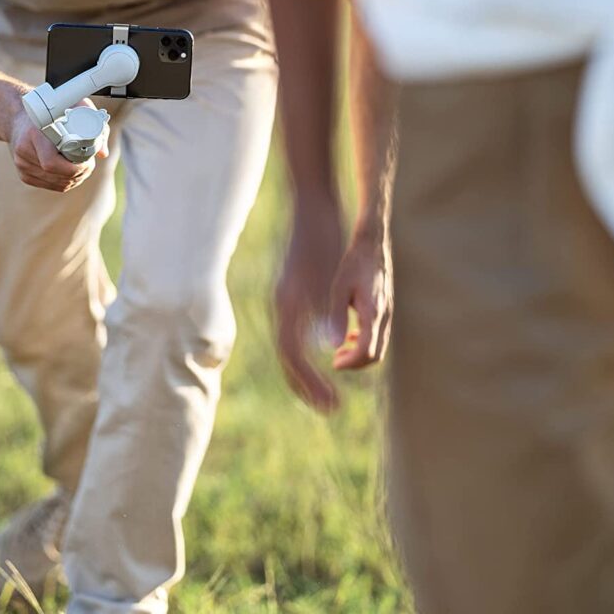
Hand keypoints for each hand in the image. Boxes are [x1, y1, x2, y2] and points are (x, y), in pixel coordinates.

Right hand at [8, 100, 107, 192]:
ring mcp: (22, 165)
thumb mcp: (72, 105)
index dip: (74, 168)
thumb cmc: (49, 110)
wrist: (17, 117)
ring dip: (73, 179)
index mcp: (33, 134)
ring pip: (55, 183)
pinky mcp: (23, 175)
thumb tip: (103, 153)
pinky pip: (49, 186)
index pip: (51, 163)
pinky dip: (63, 182)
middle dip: (79, 174)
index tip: (88, 161)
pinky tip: (70, 174)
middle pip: (56, 175)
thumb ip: (92, 122)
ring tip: (82, 168)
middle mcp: (24, 151)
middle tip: (89, 164)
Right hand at [273, 200, 342, 411]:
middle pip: (287, 356)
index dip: (311, 383)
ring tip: (329, 390)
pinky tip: (332, 352)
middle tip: (330, 408)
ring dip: (308, 371)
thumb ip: (331, 313)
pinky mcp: (291, 291)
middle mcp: (282, 304)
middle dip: (306, 386)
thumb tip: (332, 348)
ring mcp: (284, 297)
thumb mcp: (332, 277)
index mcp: (289, 304)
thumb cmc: (326, 240)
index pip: (293, 357)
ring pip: (290, 345)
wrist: (312, 206)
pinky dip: (309, 351)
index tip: (332, 403)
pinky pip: (295, 331)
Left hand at [329, 227, 392, 371]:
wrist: (373, 245)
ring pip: (380, 346)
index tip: (334, 363)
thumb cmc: (353, 264)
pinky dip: (367, 341)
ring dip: (361, 353)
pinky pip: (380, 334)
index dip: (351, 362)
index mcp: (373, 314)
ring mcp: (388, 313)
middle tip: (336, 361)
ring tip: (340, 350)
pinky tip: (351, 335)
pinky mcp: (387, 308)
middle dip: (356, 363)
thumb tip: (333, 345)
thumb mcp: (339, 289)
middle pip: (376, 355)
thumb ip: (337, 317)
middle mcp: (384, 317)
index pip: (367, 352)